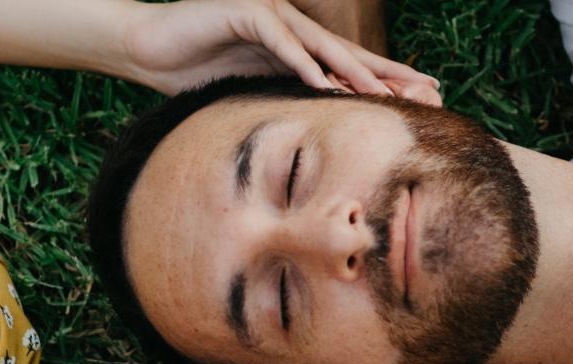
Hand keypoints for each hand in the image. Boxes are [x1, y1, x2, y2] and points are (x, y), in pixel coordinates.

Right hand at [122, 0, 440, 103]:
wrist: (148, 47)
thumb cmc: (193, 75)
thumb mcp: (248, 96)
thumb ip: (282, 105)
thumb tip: (312, 140)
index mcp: (295, 49)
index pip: (346, 65)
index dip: (384, 80)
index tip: (420, 98)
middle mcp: (290, 29)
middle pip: (347, 52)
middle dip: (387, 72)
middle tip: (425, 89)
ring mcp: (271, 17)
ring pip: (321, 46)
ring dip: (353, 71)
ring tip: (383, 94)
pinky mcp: (246, 13)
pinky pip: (282, 42)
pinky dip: (304, 64)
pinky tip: (327, 84)